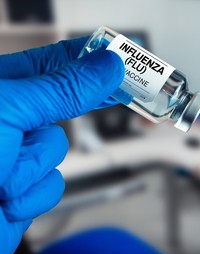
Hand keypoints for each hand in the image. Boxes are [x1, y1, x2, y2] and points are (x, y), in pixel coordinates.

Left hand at [0, 38, 123, 253]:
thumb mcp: (6, 112)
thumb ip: (62, 89)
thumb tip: (107, 67)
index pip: (55, 61)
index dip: (89, 55)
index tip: (121, 51)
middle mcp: (7, 119)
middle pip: (66, 103)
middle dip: (80, 105)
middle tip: (127, 84)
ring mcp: (15, 154)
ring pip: (58, 149)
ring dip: (32, 166)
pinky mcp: (22, 188)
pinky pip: (50, 184)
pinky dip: (30, 194)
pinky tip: (1, 197)